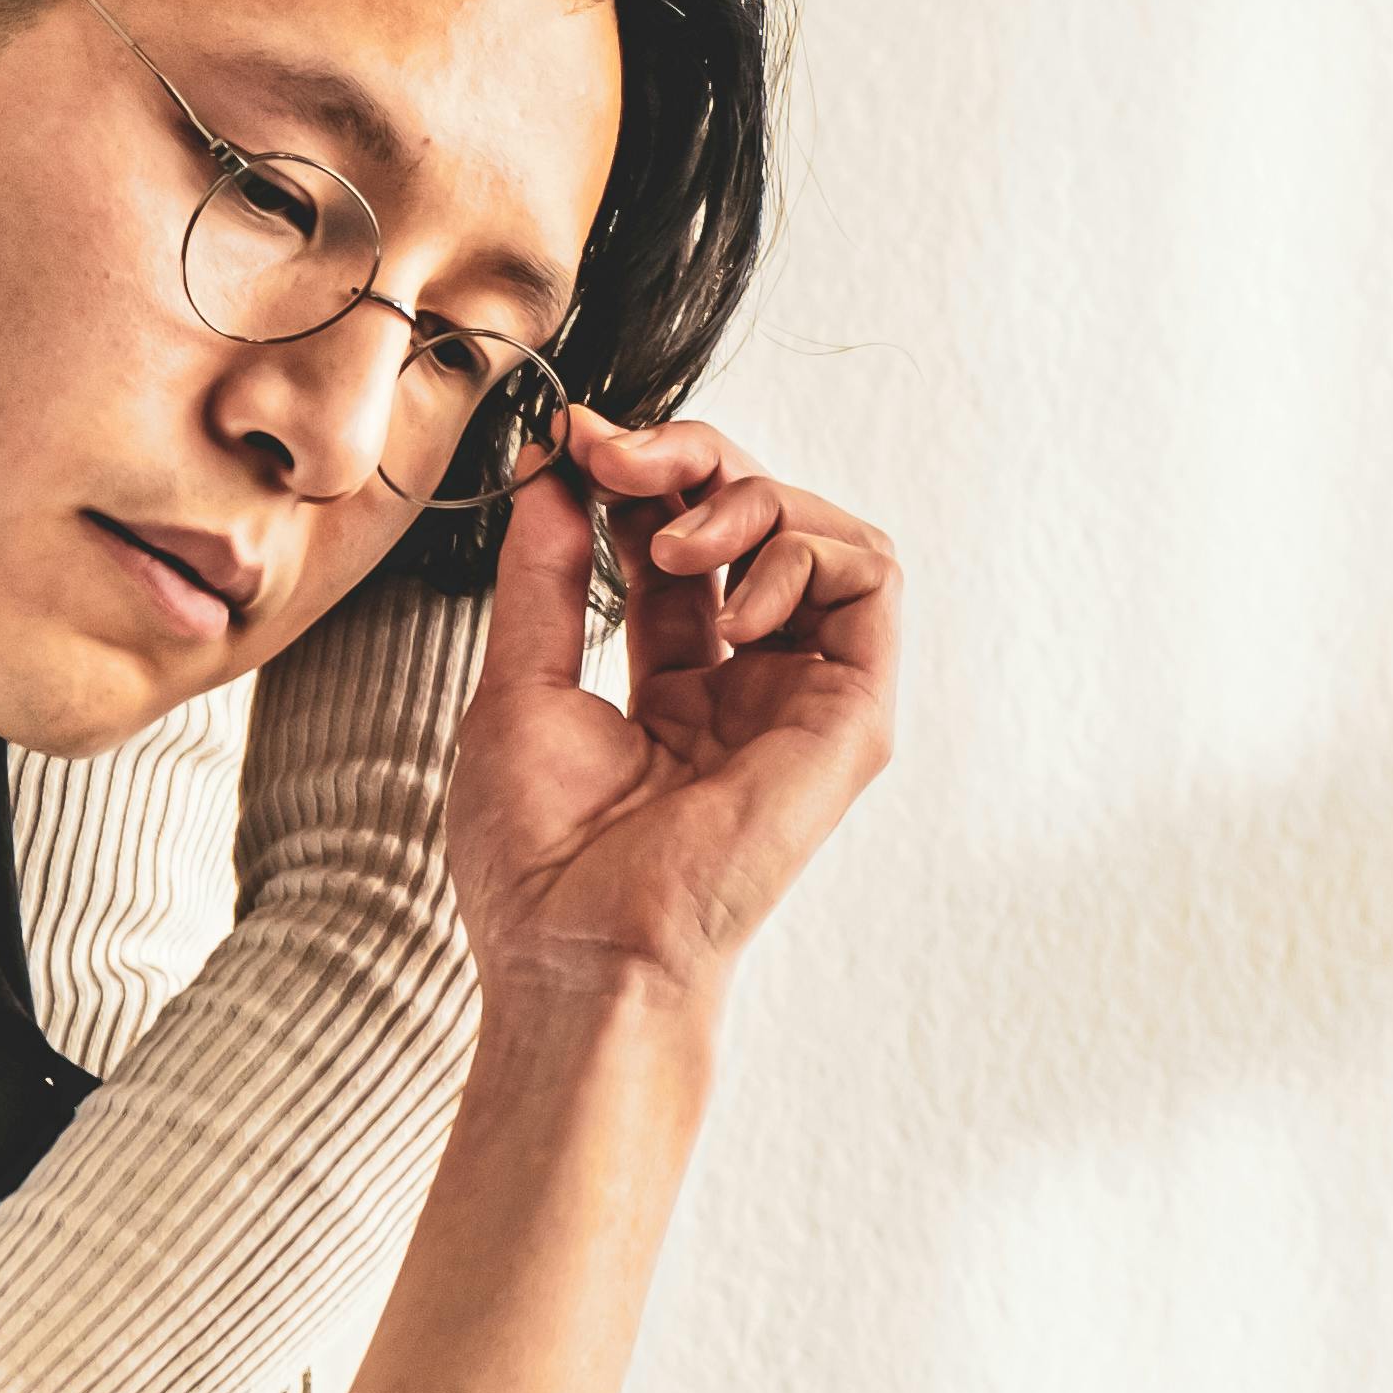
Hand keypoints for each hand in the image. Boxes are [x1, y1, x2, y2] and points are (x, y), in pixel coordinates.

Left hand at [444, 407, 899, 1020]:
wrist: (579, 950)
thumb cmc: (543, 860)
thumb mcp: (520, 684)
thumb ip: (547, 577)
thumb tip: (555, 473)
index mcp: (676, 687)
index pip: (681, 544)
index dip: (638, 477)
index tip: (574, 442)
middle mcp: (752, 685)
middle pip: (758, 519)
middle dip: (690, 459)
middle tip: (615, 455)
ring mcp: (806, 698)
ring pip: (826, 533)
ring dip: (748, 498)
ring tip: (670, 540)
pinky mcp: (852, 716)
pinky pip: (871, 582)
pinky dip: (803, 552)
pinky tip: (731, 600)